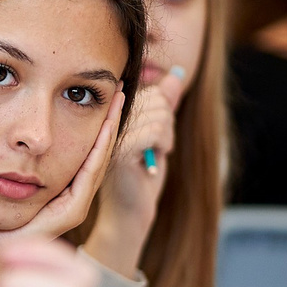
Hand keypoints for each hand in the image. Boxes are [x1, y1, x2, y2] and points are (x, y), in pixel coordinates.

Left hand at [0, 90, 122, 277]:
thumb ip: (7, 154)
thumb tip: (8, 122)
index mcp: (57, 186)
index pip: (82, 147)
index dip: (93, 119)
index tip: (101, 91)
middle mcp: (69, 195)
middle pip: (96, 150)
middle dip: (108, 119)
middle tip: (119, 87)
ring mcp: (72, 205)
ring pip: (98, 159)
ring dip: (109, 129)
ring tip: (119, 100)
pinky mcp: (70, 214)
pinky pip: (88, 175)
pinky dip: (98, 150)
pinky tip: (105, 127)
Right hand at [83, 66, 186, 277]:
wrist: (131, 212)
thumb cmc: (144, 176)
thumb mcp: (159, 134)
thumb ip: (165, 103)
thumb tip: (176, 74)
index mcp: (116, 114)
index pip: (154, 93)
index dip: (165, 114)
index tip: (158, 137)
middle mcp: (110, 120)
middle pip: (158, 100)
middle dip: (168, 125)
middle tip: (158, 148)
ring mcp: (112, 134)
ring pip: (160, 115)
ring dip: (168, 138)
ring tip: (156, 154)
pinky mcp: (118, 150)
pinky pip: (154, 131)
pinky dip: (163, 145)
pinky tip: (155, 159)